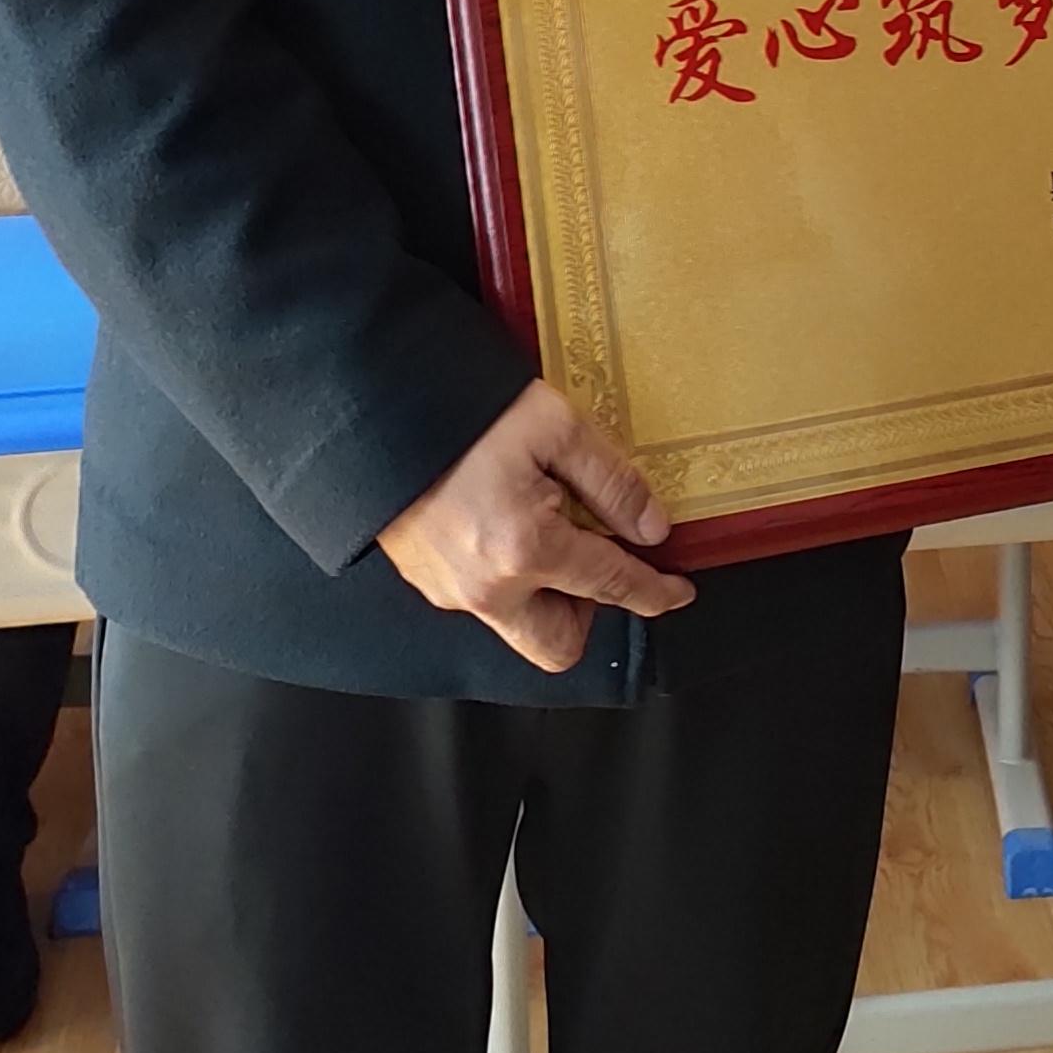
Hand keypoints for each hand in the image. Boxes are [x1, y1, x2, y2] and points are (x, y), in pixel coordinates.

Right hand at [374, 379, 694, 672]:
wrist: (375, 408)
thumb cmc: (462, 411)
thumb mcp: (555, 426)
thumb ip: (611, 482)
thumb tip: (652, 529)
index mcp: (526, 549)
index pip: (612, 586)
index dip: (655, 591)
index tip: (677, 591)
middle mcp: (487, 587)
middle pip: (558, 643)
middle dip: (589, 614)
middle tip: (595, 558)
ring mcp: (449, 589)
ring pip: (517, 625)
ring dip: (546, 596)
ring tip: (547, 530)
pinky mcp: (423, 580)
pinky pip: (482, 600)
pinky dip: (507, 578)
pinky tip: (506, 525)